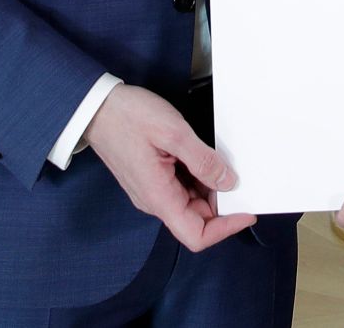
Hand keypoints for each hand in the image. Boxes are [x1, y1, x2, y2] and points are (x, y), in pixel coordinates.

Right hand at [84, 84, 256, 251]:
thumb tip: (228, 182)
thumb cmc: (128, 117)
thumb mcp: (173, 133)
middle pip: (197, 219)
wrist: (96, 108)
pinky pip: (182, 187)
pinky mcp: (153, 178)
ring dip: (211, 186)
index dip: (225, 228)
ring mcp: (153, 190)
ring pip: (191, 202)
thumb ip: (203, 160)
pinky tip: (205, 155)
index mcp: (158, 197)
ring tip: (220, 158)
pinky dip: (199, 176)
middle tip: (239, 174)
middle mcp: (154, 200)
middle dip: (222, 202)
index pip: (196, 235)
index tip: (247, 211)